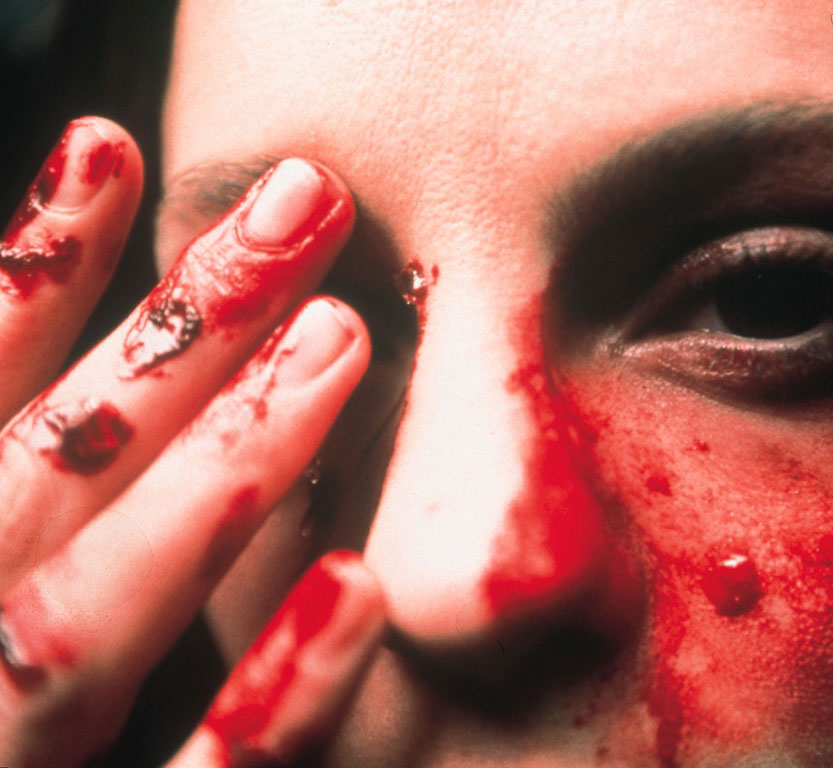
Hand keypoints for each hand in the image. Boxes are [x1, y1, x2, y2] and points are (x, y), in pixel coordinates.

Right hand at [0, 118, 385, 766]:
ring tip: (338, 336)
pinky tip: (357, 584)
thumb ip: (28, 460)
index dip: (23, 275)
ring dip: (220, 469)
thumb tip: (72, 357)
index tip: (107, 147)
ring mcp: (8, 755)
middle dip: (168, 333)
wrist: (1, 767)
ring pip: (94, 615)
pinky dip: (267, 697)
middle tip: (301, 210)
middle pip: (48, 470)